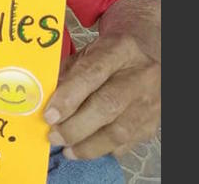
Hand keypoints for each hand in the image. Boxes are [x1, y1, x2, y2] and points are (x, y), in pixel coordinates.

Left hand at [43, 32, 159, 159]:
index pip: (92, 74)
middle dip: (75, 127)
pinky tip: (88, 148)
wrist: (150, 52)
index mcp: (120, 49)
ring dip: (88, 146)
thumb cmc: (113, 53)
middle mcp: (140, 75)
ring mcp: (150, 101)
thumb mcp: (89, 51)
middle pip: (107, 106)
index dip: (68, 97)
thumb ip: (67, 73)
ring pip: (119, 132)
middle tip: (53, 136)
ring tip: (68, 150)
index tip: (49, 115)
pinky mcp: (153, 122)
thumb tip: (45, 101)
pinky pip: (127, 144)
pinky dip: (104, 150)